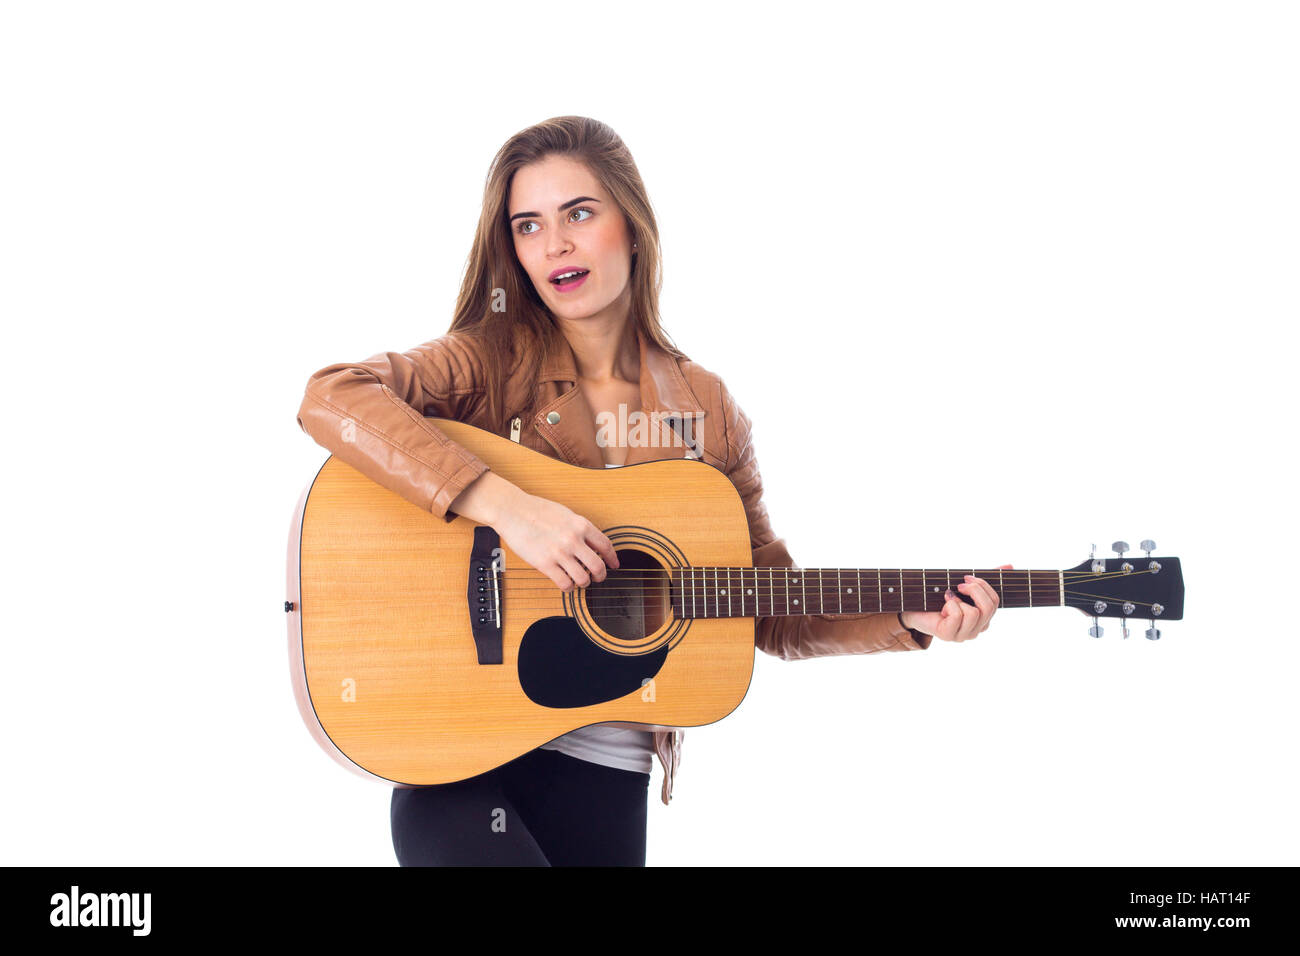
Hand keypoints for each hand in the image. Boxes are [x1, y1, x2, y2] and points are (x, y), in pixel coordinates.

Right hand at [492, 489, 619, 591]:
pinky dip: (568, 587)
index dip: (612, 559)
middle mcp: (573, 539)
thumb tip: (592, 544)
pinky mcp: (545, 564)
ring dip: (583, 583)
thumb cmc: (537, 510)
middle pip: (598, 567)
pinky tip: (565, 583)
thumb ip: (580, 529)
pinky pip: (564, 583)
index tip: (614, 565)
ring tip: (579, 580)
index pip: (606, 546)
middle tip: (598, 578)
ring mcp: (560, 552)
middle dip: (600, 576)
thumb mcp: (566, 514)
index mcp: (581, 525)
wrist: (513, 511)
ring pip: (583, 579)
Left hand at [900, 564, 1011, 642]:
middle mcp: (976, 629)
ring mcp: (963, 635)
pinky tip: (941, 608)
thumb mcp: (964, 585)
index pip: (995, 601)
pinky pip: (958, 617)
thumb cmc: (939, 596)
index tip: (966, 578)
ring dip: (957, 600)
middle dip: (974, 590)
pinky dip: (948, 606)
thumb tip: (1009, 566)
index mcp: (983, 618)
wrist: (914, 607)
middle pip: (988, 607)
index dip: (982, 585)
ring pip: (974, 613)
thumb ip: (986, 578)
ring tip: (947, 599)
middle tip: (958, 585)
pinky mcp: (949, 636)